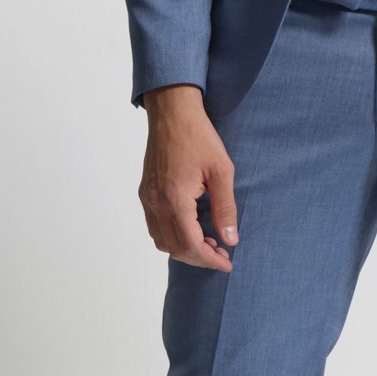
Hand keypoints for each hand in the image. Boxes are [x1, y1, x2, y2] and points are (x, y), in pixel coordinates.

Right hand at [139, 85, 238, 269]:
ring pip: (161, 241)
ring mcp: (147, 198)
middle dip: (199, 258)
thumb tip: (231, 240)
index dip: (210, 259)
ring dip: (184, 249)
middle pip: (175, 248)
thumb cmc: (199, 137)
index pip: (190, 244)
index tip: (227, 263)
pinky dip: (172, 237)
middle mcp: (156, 202)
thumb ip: (225, 208)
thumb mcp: (221, 171)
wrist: (172, 113)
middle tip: (221, 253)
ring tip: (209, 242)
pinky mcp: (145, 192)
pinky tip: (191, 229)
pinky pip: (154, 227)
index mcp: (175, 198)